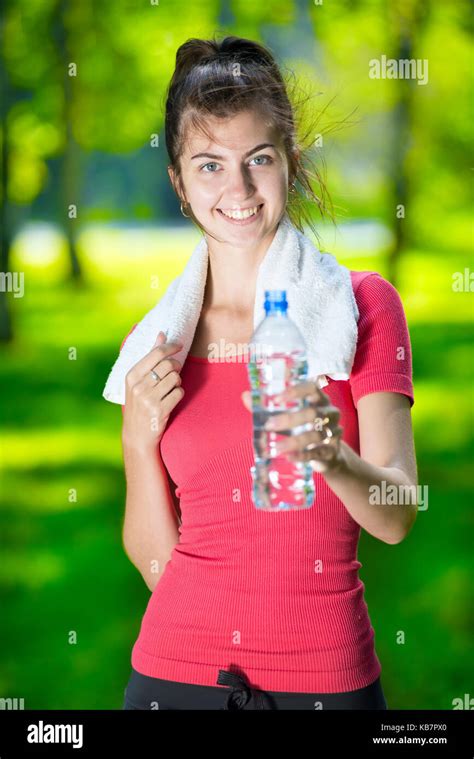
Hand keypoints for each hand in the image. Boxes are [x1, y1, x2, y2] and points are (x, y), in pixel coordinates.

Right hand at [122, 331, 184, 450]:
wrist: (137, 435)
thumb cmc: (139, 403)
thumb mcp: (138, 380)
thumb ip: (150, 357)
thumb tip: (161, 334)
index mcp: (131, 375)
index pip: (156, 353)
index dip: (171, 347)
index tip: (179, 346)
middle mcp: (138, 386)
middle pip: (168, 365)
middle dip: (176, 367)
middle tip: (174, 372)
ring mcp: (148, 399)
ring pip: (175, 378)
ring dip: (177, 381)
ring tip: (170, 388)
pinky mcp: (160, 410)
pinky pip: (179, 392)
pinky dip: (179, 394)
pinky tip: (171, 399)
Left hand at [241, 377, 343, 473]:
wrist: (327, 455)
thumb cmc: (304, 429)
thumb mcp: (288, 417)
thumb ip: (268, 408)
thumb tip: (245, 396)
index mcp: (319, 399)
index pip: (312, 388)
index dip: (296, 391)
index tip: (277, 398)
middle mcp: (330, 413)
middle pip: (312, 413)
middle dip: (290, 419)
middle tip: (270, 425)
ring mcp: (334, 433)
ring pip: (316, 435)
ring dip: (294, 441)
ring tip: (277, 447)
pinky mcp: (332, 451)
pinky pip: (318, 453)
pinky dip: (303, 455)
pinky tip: (289, 457)